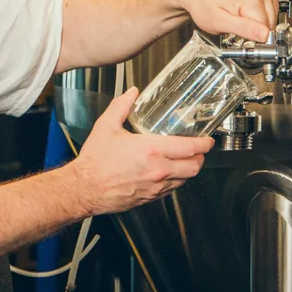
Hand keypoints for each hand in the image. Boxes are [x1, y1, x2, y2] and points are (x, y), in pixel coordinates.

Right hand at [69, 87, 214, 214]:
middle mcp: (158, 170)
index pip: (189, 148)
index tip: (208, 140)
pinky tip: (168, 173)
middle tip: (200, 150)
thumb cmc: (94, 161)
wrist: (84, 188)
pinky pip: (170, 190)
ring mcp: (155, 187)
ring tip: (186, 161)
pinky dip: (175, 181)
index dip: (204, 144)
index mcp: (151, 150)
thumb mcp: (106, 126)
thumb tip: (131, 93)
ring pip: (184, 180)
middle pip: (194, 167)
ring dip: (189, 170)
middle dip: (201, 158)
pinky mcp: (149, 198)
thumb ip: (122, 106)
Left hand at [173, 0, 277, 41]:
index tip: (239, 36)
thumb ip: (244, 29)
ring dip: (258, 21)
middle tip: (236, 25)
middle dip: (256, 29)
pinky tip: (244, 11)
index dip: (253, 37)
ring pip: (272, 15)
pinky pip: (270, 7)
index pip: (266, 28)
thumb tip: (264, 35)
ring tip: (239, 17)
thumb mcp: (219, 22)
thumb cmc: (202, 3)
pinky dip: (259, 13)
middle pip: (270, 21)